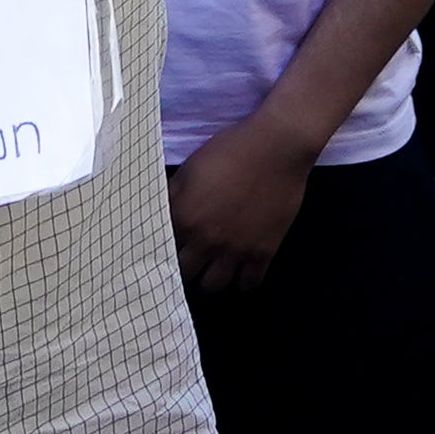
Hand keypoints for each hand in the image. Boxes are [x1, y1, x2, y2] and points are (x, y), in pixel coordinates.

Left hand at [170, 122, 314, 293]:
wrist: (276, 147)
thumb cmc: (230, 150)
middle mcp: (207, 240)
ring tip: (212, 268)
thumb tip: (158, 211)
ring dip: (211, 279)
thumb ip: (172, 195)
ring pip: (215, 286)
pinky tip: (240, 270)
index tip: (165, 248)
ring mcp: (236, 249)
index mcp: (184, 217)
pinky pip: (249, 284)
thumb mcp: (190, 167)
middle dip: (184, 269)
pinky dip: (243, 281)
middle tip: (189, 261)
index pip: (161, 248)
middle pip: (185, 275)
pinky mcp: (264, 252)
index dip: (162, 249)